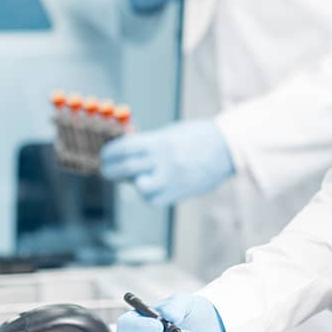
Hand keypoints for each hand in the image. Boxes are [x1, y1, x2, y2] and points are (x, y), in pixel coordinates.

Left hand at [100, 119, 233, 204]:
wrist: (227, 148)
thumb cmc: (197, 136)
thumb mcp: (170, 132)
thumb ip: (148, 143)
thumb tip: (125, 151)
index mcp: (158, 142)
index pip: (123, 148)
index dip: (110, 153)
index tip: (104, 156)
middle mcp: (162, 160)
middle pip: (126, 168)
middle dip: (111, 170)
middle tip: (107, 170)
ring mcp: (171, 178)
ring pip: (139, 187)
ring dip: (131, 183)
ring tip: (131, 179)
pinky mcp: (180, 191)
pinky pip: (155, 199)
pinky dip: (148, 195)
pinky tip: (150, 187)